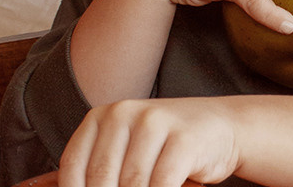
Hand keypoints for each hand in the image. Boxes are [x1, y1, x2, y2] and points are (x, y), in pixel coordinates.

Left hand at [58, 97, 238, 186]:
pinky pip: (162, 184)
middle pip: (101, 178)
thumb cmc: (164, 147)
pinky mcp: (184, 138)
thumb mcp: (125, 150)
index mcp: (100, 117)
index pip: (73, 166)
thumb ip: (96, 172)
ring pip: (132, 184)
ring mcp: (155, 122)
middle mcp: (124, 113)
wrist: (220, 126)